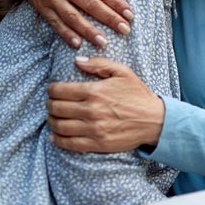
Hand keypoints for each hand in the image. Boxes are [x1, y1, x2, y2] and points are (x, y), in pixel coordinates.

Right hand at [20, 0, 132, 47]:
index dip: (116, 2)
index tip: (130, 14)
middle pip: (90, 5)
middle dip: (109, 18)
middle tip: (125, 30)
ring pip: (73, 17)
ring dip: (88, 30)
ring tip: (103, 42)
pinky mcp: (42, 7)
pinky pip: (55, 22)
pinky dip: (66, 33)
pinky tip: (77, 43)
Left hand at [46, 56, 165, 152]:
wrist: (154, 120)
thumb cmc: (138, 95)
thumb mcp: (123, 72)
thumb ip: (99, 64)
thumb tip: (77, 60)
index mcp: (95, 91)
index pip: (60, 90)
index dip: (51, 89)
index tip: (52, 90)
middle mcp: (91, 110)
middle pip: (56, 108)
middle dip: (49, 104)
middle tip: (51, 103)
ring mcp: (93, 129)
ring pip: (59, 126)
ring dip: (51, 121)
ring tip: (52, 117)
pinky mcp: (97, 144)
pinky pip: (69, 144)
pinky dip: (57, 140)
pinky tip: (54, 136)